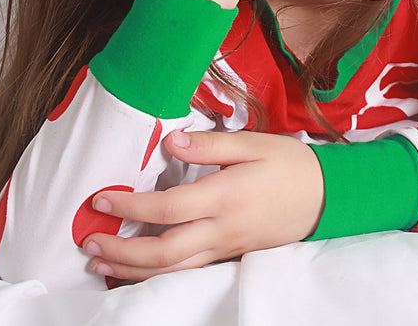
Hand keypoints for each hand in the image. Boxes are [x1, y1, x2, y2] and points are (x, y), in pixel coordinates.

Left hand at [81, 130, 324, 279]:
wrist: (328, 198)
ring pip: (173, 270)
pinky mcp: (230, 257)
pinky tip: (137, 269)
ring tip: (101, 262)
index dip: (130, 206)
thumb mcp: (254, 144)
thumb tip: (171, 143)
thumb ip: (210, 146)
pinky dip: (157, 274)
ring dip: (132, 269)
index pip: (168, 209)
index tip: (101, 200)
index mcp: (225, 197)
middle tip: (89, 242)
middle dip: (121, 251)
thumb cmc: (291, 166)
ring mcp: (226, 248)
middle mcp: (222, 229)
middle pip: (163, 253)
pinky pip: (188, 272)